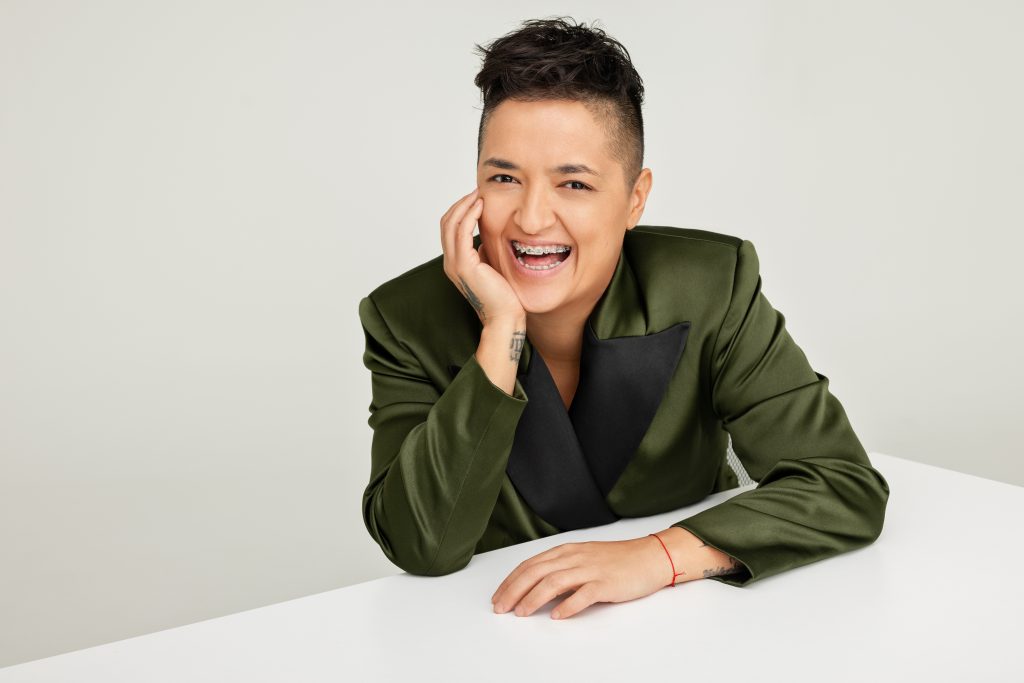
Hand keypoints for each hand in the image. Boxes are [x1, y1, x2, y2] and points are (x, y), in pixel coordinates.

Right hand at [440, 188, 524, 324]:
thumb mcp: (491, 267)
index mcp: (455, 263)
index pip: (449, 229)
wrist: (505, 316)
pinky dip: (469, 215)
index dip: (460, 210)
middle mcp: (450, 262)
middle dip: (460, 203)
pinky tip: (480, 206)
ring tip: (478, 194)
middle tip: (476, 191)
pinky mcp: (464, 265)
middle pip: (446, 222)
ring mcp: (455, 264)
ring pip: (450, 224)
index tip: (475, 198)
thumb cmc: (503, 296)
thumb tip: (484, 239)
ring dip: (464, 205)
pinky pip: (461, 232)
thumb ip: (483, 253)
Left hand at [490, 536, 670, 619]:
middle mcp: (575, 557)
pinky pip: (583, 594)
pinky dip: (568, 605)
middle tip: (501, 608)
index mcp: (567, 551)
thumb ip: (561, 569)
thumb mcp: (583, 559)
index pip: (531, 564)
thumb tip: (536, 589)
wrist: (649, 557)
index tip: (498, 596)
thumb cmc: (616, 560)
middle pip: (536, 572)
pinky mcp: (606, 583)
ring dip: (534, 598)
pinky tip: (557, 615)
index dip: (511, 581)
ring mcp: (591, 570)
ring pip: (554, 582)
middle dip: (514, 590)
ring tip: (521, 613)